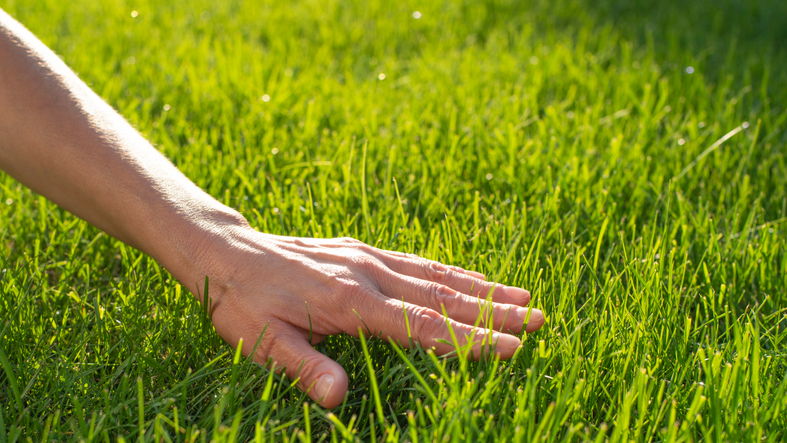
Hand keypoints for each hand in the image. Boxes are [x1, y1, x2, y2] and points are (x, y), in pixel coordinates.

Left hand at [185, 223, 544, 407]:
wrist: (225, 252)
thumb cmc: (241, 303)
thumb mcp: (260, 342)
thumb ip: (302, 367)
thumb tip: (339, 400)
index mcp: (348, 301)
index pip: (421, 325)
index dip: (470, 340)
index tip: (514, 347)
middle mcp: (367, 274)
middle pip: (441, 297)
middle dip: (494, 311)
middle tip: (541, 319)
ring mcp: (366, 257)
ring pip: (434, 274)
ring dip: (481, 288)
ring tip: (524, 295)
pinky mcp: (360, 250)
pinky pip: (415, 261)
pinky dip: (449, 271)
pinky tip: (469, 279)